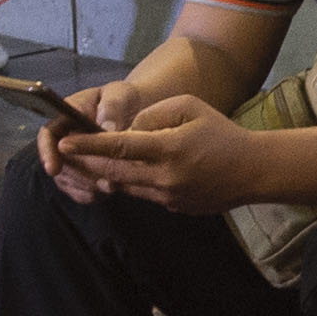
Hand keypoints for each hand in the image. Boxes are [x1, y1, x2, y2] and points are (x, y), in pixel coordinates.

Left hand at [49, 83, 257, 211]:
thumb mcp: (189, 107)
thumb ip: (153, 115)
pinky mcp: (173, 208)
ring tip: (85, 164)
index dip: (89, 145)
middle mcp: (164, 177)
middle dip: (86, 163)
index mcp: (168, 149)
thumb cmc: (221, 132)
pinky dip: (129, 183)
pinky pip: (142, 194)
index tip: (64, 141)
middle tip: (64, 155)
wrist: (252, 171)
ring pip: (125, 186)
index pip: (119, 147)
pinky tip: (122, 174)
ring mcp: (168, 197)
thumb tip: (126, 130)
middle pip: (113, 172)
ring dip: (104, 175)